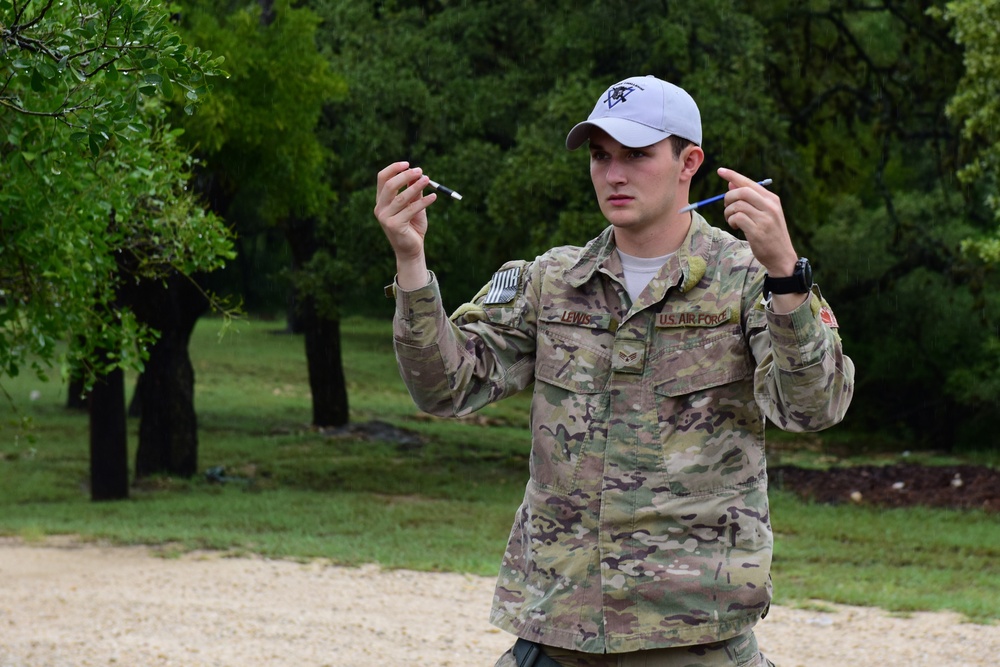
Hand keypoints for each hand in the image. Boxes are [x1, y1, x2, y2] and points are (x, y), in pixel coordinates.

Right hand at [374, 161, 435, 288]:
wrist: (412, 249)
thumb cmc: (412, 226)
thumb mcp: (414, 205)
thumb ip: (414, 191)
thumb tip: (418, 173)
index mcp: (382, 200)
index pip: (382, 178)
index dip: (394, 168)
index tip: (408, 164)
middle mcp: (380, 208)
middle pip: (389, 185)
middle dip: (405, 176)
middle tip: (420, 171)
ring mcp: (385, 217)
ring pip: (401, 197)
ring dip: (416, 187)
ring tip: (428, 180)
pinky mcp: (394, 225)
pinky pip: (411, 209)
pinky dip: (424, 202)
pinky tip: (434, 197)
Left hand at [718, 167, 797, 276]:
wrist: (782, 256)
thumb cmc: (770, 234)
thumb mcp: (763, 213)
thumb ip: (749, 198)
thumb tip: (731, 183)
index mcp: (772, 199)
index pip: (750, 183)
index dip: (733, 175)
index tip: (720, 170)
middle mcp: (770, 206)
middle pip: (742, 192)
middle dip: (728, 197)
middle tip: (726, 206)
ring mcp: (765, 219)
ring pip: (738, 205)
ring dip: (728, 212)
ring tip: (731, 220)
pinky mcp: (758, 231)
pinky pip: (737, 218)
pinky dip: (731, 221)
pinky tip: (735, 226)